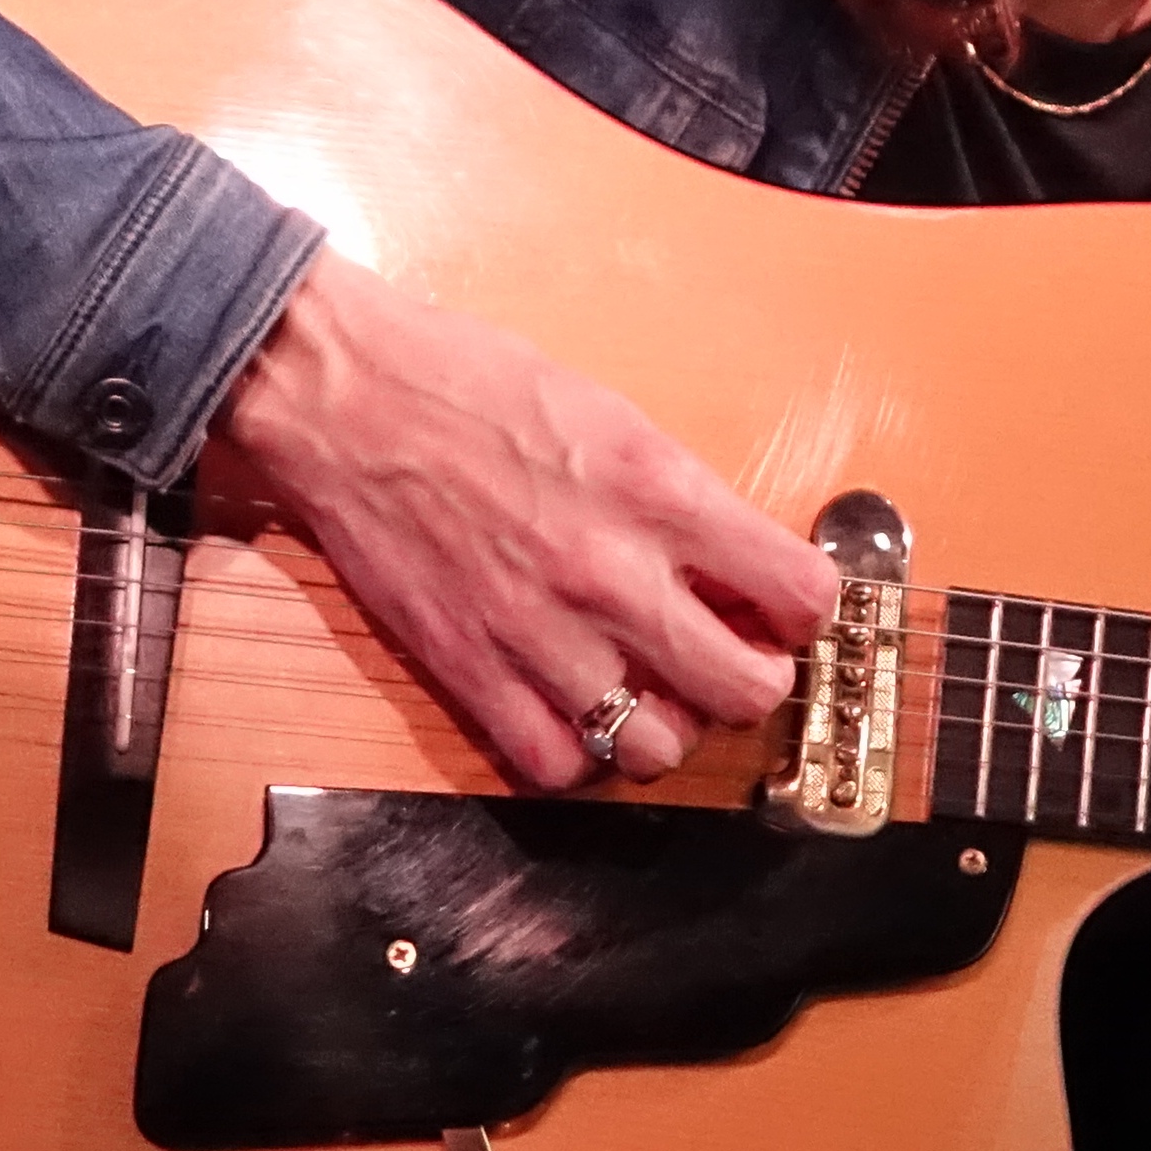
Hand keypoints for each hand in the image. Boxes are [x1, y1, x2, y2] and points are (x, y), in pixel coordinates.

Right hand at [207, 252, 839, 791]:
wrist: (347, 398)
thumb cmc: (472, 385)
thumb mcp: (613, 414)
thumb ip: (680, 499)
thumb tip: (734, 565)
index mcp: (662, 493)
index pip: (800, 594)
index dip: (804, 608)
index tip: (783, 606)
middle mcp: (614, 573)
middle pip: (746, 689)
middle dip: (752, 678)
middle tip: (727, 656)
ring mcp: (542, 634)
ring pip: (657, 747)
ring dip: (665, 725)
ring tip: (646, 688)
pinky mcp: (472, 672)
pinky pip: (556, 764)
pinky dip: (576, 752)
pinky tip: (572, 708)